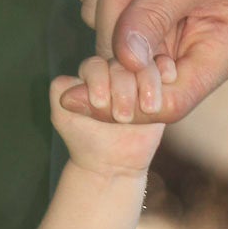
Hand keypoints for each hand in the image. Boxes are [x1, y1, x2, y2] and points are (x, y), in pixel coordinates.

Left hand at [36, 0, 227, 124]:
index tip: (76, 95)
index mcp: (221, 47)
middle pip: (128, 62)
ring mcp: (159, 17)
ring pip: (106, 24)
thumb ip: (156, 16)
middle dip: (120, 5)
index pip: (169, 100)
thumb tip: (124, 64)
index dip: (123, 103)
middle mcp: (189, 40)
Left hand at [48, 65, 163, 176]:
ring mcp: (137, 77)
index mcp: (91, 74)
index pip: (96, 65)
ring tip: (147, 108)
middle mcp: (114, 72)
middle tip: (122, 116)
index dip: (98, 80)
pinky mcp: (159, 86)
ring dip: (146, 82)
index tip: (99, 102)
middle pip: (122, 65)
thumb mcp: (63, 117)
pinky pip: (164, 68)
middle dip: (123, 88)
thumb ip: (59, 92)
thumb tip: (71, 74)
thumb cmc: (86, 140)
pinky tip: (168, 78)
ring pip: (144, 65)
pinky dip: (166, 70)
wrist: (113, 164)